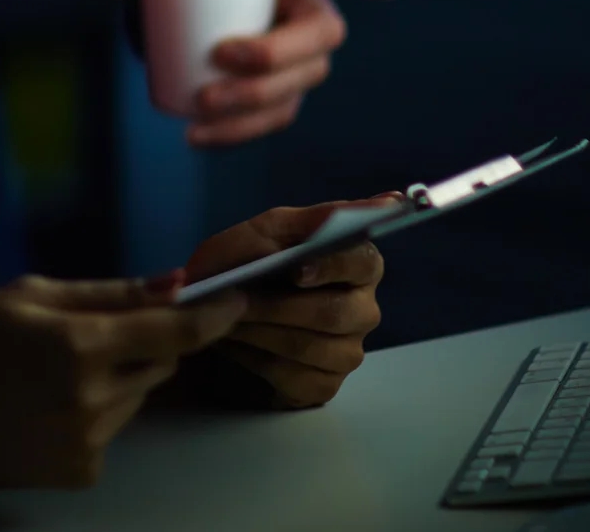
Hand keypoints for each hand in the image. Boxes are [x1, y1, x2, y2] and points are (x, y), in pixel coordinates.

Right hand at [0, 275, 248, 488]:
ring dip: (116, 380)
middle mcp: (91, 397)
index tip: (237, 301)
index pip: (174, 331)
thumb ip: (106, 293)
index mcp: (79, 344)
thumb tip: (173, 283)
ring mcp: (86, 441)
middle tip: (93, 334)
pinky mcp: (79, 471)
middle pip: (160, 363)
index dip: (214, 316)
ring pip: (135, 397)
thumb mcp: (29, 296)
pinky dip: (95, 414)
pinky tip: (45, 407)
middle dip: (146, 343)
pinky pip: (112, 431)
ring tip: (53, 374)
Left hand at [97, 0, 404, 147]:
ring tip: (201, 109)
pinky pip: (275, 118)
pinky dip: (240, 133)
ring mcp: (297, 54)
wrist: (178, 0)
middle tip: (221, 58)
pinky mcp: (277, 90)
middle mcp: (305, 6)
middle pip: (319, 38)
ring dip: (255, 104)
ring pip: (299, 86)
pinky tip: (201, 137)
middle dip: (277, 56)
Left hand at [179, 199, 391, 407]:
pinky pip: (295, 378)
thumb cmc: (241, 267)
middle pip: (336, 313)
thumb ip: (308, 221)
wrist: (208, 316)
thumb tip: (381, 203)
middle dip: (279, 305)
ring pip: (312, 347)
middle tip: (238, 298)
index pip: (363, 261)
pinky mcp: (323, 386)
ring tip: (227, 319)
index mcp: (356, 263)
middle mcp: (363, 309)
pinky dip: (256, 359)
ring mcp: (346, 352)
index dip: (332, 266)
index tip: (296, 270)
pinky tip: (234, 344)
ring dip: (262, 331)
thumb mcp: (261, 233)